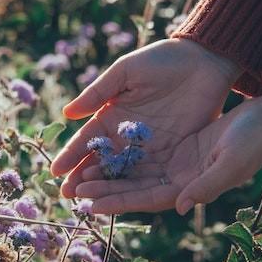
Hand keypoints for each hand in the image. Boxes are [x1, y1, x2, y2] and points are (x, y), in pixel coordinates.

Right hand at [50, 38, 241, 197]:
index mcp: (111, 115)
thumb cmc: (162, 60)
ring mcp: (149, 148)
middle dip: (83, 179)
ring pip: (123, 174)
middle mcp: (126, 136)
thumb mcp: (126, 71)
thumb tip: (67, 113)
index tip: (56, 170)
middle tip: (68, 194)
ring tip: (88, 202)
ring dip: (106, 188)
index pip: (87, 140)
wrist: (204, 61)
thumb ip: (98, 92)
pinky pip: (151, 176)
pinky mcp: (172, 155)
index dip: (71, 155)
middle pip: (101, 162)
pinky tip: (122, 200)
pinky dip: (136, 188)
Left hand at [74, 92, 261, 214]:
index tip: (90, 204)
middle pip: (136, 188)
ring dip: (110, 172)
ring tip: (80, 171)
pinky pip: (145, 151)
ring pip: (137, 170)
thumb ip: (207, 186)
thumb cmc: (255, 139)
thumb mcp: (232, 161)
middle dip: (105, 190)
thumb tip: (180, 207)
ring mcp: (179, 162)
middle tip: (73, 189)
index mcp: (193, 188)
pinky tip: (104, 149)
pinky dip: (125, 152)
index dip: (119, 203)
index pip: (148, 200)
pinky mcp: (179, 145)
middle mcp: (182, 180)